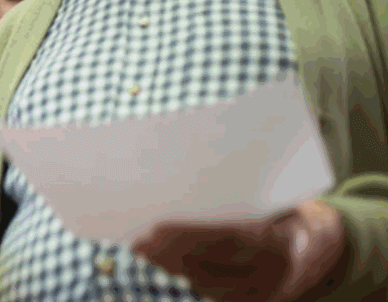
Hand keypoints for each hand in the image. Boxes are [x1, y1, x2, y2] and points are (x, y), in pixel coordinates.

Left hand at [132, 199, 346, 301]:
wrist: (329, 248)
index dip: (187, 237)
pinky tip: (167, 267)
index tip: (155, 229)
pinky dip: (190, 280)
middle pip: (209, 268)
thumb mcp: (278, 201)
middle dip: (169, 257)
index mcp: (275, 242)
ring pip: (208, 286)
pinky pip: (217, 295)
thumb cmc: (293, 212)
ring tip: (144, 253)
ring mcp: (263, 294)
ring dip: (173, 270)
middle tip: (139, 243)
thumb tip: (188, 177)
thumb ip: (242, 197)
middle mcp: (270, 274)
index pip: (224, 240)